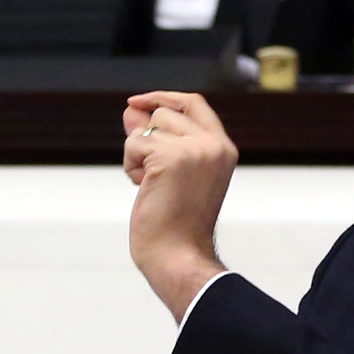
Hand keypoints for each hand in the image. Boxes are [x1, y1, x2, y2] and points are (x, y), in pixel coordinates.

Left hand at [121, 90, 237, 318]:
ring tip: (151, 185)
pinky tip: (144, 188)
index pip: (194, 104)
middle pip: (163, 114)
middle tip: (153, 177)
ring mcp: (195, 149)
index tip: (137, 101)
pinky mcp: (171, 158)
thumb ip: (154, 137)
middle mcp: (214, 144)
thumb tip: (130, 108)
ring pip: (146, 128)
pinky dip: (130, 166)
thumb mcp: (167, 172)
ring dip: (137, 155)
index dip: (164, 97)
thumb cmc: (173, 222)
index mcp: (223, 149)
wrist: (177, 256)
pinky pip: (134, 144)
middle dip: (146, 140)